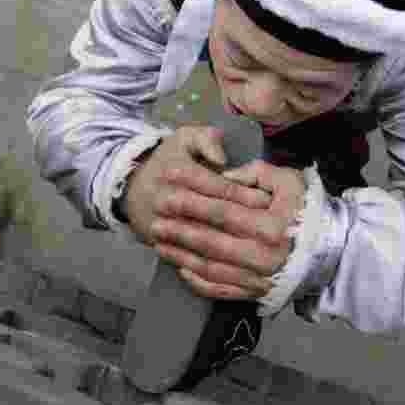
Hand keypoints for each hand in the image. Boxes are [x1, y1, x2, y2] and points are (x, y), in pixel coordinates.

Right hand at [122, 125, 274, 282]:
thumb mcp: (186, 138)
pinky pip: (188, 259)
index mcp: (177, 171)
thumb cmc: (170, 160)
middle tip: (272, 227)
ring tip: (259, 247)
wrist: (132, 189)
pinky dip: (212, 264)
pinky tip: (236, 265)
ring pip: (202, 240)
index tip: (268, 201)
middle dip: (243, 221)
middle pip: (212, 216)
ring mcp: (162, 225)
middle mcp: (167, 199)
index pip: (217, 187)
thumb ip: (207, 140)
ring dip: (231, 246)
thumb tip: (222, 159)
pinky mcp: (160, 244)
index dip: (244, 194)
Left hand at [153, 159, 305, 300]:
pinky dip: (197, 281)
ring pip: (210, 266)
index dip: (192, 194)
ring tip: (158, 239)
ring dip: (180, 252)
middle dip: (179, 225)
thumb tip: (225, 175)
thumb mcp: (289, 181)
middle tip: (156, 213)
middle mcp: (263, 255)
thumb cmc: (307, 210)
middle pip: (210, 239)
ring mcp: (258, 278)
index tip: (169, 185)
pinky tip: (180, 267)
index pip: (223, 207)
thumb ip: (257, 173)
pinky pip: (220, 290)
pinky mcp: (255, 293)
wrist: (330, 252)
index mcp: (271, 225)